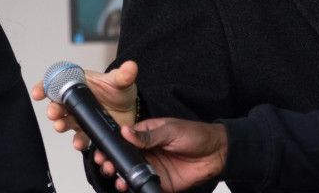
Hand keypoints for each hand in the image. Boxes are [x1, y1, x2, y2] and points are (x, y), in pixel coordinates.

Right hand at [32, 61, 140, 151]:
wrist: (130, 110)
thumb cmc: (119, 91)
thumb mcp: (120, 82)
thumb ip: (123, 75)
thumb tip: (130, 67)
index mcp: (77, 86)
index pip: (55, 84)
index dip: (43, 88)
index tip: (38, 93)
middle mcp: (74, 103)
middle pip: (57, 106)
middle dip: (53, 111)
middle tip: (55, 114)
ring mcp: (80, 119)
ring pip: (66, 124)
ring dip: (62, 127)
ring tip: (62, 127)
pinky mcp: (88, 133)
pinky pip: (81, 139)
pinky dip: (81, 143)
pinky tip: (82, 145)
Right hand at [97, 118, 226, 192]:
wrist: (216, 153)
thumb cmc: (195, 135)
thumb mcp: (170, 130)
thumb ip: (147, 135)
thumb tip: (126, 132)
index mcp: (145, 135)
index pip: (122, 141)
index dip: (110, 146)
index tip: (101, 151)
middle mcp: (145, 152)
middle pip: (122, 160)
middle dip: (111, 163)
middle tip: (106, 166)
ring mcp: (152, 167)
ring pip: (130, 175)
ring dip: (120, 178)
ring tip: (118, 179)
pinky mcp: (160, 182)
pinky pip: (144, 187)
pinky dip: (135, 189)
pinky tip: (129, 188)